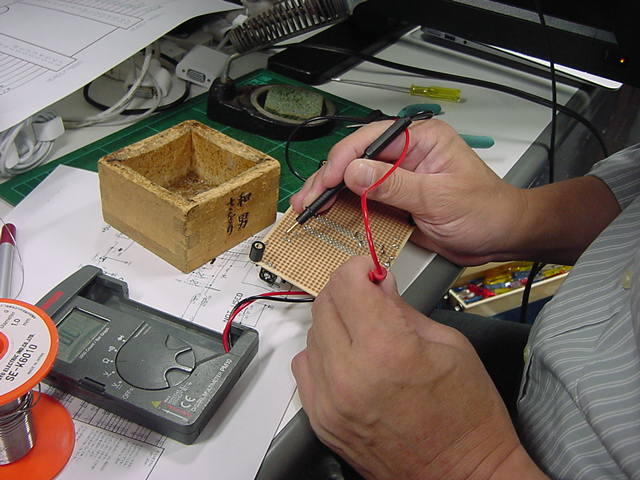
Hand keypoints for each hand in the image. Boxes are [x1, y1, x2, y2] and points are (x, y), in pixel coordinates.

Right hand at [290, 119, 524, 264]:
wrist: (500, 237)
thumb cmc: (484, 211)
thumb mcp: (438, 197)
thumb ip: (394, 185)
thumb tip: (353, 172)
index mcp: (421, 139)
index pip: (372, 140)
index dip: (344, 159)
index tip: (328, 180)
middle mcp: (405, 154)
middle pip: (356, 159)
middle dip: (328, 178)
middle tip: (306, 199)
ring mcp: (398, 177)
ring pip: (355, 180)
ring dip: (330, 194)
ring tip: (306, 208)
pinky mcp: (395, 200)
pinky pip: (364, 201)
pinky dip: (343, 209)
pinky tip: (326, 215)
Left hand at [292, 257, 544, 479]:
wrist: (462, 477)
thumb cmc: (467, 417)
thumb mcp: (450, 345)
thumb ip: (402, 307)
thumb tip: (378, 282)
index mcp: (387, 348)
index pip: (347, 283)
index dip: (359, 268)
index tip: (369, 271)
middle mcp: (349, 374)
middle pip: (324, 304)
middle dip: (347, 291)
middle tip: (370, 298)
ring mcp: (330, 400)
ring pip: (311, 333)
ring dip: (335, 323)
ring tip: (364, 333)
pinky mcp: (321, 420)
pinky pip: (305, 367)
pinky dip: (322, 355)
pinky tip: (348, 360)